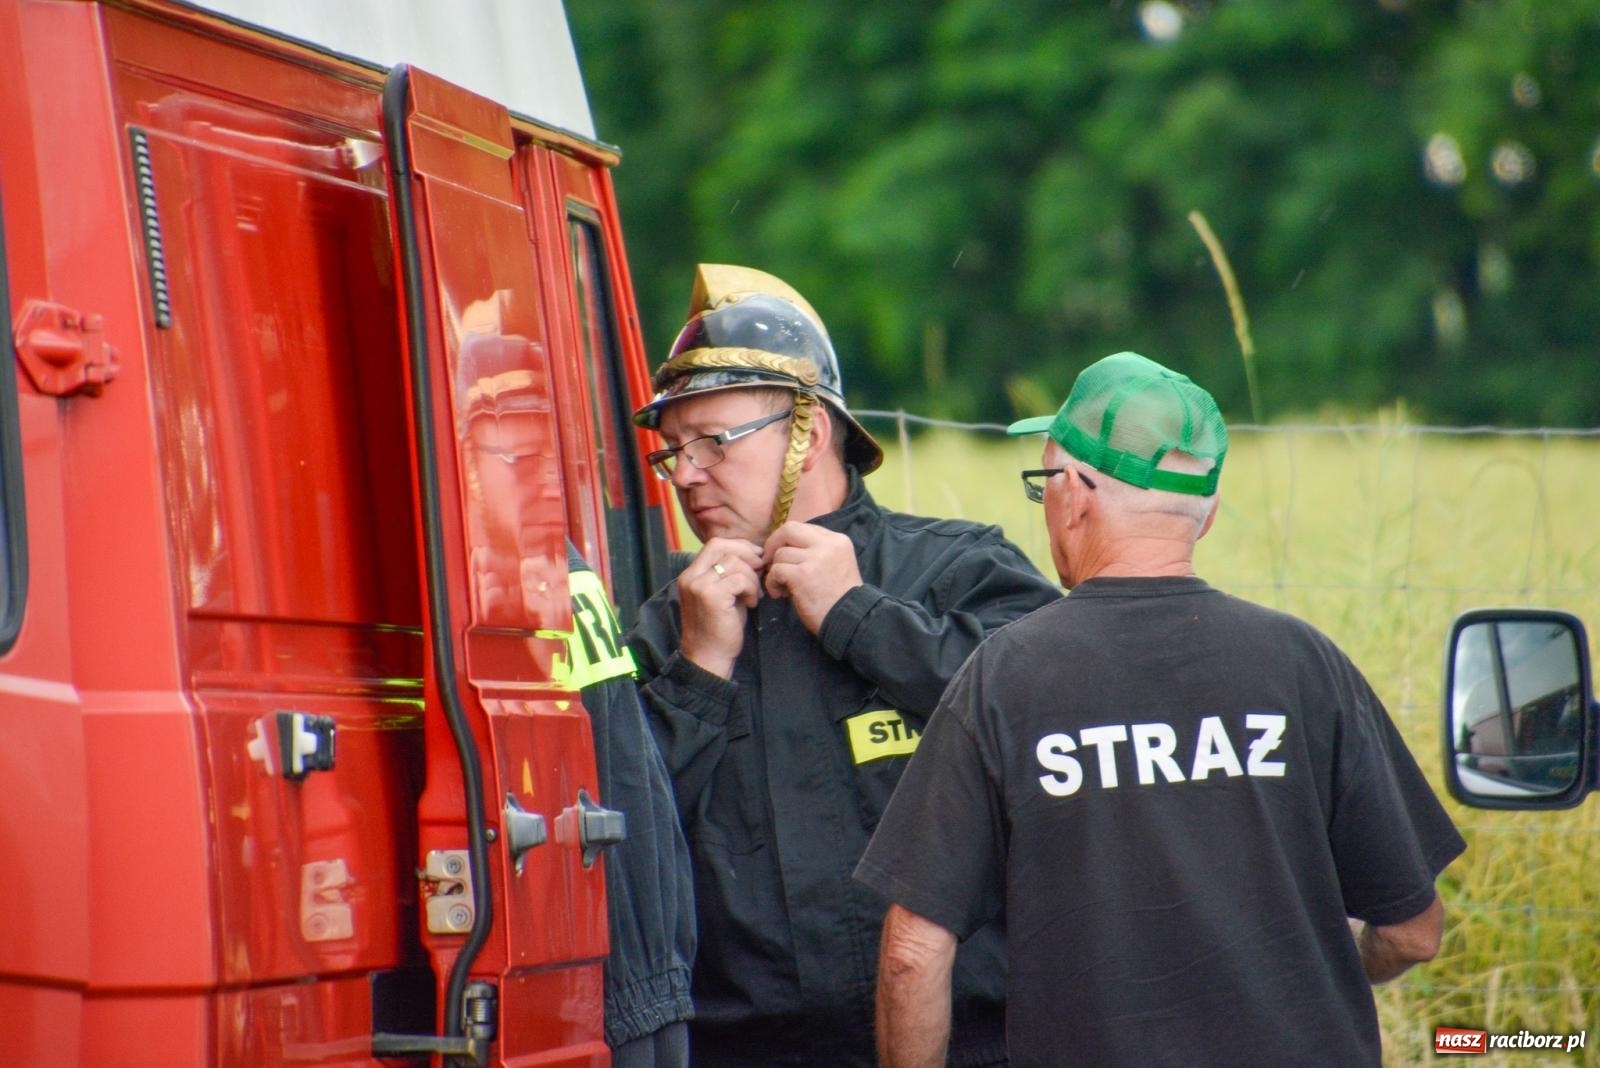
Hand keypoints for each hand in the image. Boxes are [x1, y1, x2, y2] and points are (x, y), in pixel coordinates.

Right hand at [678, 538, 764, 678]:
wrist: (709, 658)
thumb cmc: (719, 628)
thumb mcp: (723, 595)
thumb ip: (731, 573)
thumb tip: (755, 555)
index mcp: (691, 574)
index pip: (715, 544)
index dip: (739, 546)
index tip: (756, 558)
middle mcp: (691, 576)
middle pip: (723, 547)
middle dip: (748, 556)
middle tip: (761, 571)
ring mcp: (699, 585)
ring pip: (735, 563)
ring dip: (752, 578)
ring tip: (754, 596)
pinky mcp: (711, 597)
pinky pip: (740, 579)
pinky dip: (752, 590)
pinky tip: (751, 604)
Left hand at [762, 522, 862, 634]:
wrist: (850, 621)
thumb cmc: (840, 598)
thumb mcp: (837, 564)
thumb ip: (816, 550)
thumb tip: (784, 546)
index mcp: (838, 540)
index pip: (804, 527)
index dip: (789, 540)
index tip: (785, 556)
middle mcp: (827, 544)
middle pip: (789, 529)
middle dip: (773, 544)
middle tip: (769, 561)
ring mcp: (815, 558)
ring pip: (780, 554)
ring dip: (775, 571)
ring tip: (783, 587)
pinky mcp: (802, 575)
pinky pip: (776, 570)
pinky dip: (772, 582)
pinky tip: (779, 594)